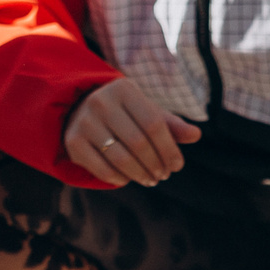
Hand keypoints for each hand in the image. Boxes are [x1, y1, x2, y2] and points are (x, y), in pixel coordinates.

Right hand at [64, 77, 200, 185]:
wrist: (79, 109)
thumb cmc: (123, 113)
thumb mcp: (146, 111)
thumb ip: (170, 124)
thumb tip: (196, 135)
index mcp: (123, 89)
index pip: (154, 124)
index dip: (169, 149)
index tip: (176, 166)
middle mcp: (101, 102)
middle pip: (138, 143)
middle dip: (156, 165)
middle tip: (163, 176)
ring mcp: (84, 122)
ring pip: (121, 159)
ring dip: (141, 175)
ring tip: (150, 180)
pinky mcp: (73, 142)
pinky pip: (103, 169)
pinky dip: (120, 179)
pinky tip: (128, 179)